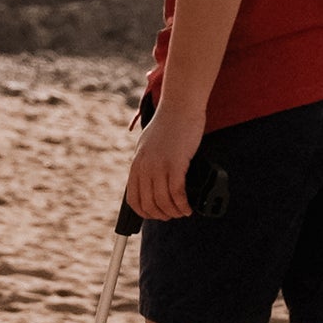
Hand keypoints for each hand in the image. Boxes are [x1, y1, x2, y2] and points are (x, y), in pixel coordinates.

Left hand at [123, 106, 206, 220]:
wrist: (180, 107)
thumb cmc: (168, 125)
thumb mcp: (148, 145)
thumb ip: (146, 163)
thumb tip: (151, 181)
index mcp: (136, 164)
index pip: (134, 200)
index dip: (146, 213)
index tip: (158, 214)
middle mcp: (145, 167)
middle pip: (149, 204)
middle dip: (163, 215)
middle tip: (174, 214)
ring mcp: (159, 166)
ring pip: (163, 202)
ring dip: (175, 212)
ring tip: (183, 211)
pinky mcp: (175, 163)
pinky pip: (177, 193)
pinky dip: (183, 204)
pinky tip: (188, 206)